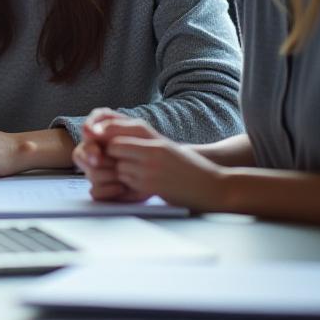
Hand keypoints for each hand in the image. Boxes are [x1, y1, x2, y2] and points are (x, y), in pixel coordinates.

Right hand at [73, 108, 156, 201]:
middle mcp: (97, 151)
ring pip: (89, 173)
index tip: (94, 137)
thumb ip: (113, 127)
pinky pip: (95, 191)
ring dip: (107, 174)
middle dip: (96, 159)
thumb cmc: (152, 148)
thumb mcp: (138, 131)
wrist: (167, 173)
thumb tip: (89, 131)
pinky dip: (108, 190)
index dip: (88, 133)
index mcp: (103, 133)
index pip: (86, 129)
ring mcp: (98, 170)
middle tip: (113, 163)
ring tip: (123, 175)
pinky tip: (122, 187)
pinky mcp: (103, 188)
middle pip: (80, 153)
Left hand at [105, 134, 227, 211]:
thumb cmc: (187, 166)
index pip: (116, 132)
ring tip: (136, 173)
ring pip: (119, 167)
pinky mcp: (151, 187)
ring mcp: (150, 170)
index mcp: (154, 139)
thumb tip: (113, 140)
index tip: (107, 144)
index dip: (108, 138)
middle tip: (119, 160)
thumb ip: (142, 142)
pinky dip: (130, 184)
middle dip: (112, 155)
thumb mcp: (165, 147)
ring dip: (122, 171)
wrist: (212, 186)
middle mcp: (151, 152)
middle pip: (113, 149)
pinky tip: (143, 183)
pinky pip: (128, 183)